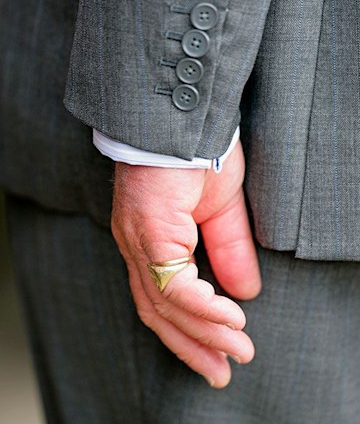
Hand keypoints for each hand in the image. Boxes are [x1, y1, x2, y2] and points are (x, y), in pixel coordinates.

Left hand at [111, 141, 260, 387]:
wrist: (179, 119)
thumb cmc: (195, 156)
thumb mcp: (219, 210)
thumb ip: (227, 251)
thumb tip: (244, 292)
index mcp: (148, 243)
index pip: (160, 300)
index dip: (188, 332)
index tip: (219, 353)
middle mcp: (136, 247)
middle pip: (158, 313)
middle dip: (192, 347)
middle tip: (222, 372)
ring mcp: (138, 241)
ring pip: (165, 306)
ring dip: (203, 334)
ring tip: (235, 354)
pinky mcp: (149, 232)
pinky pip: (174, 284)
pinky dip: (203, 308)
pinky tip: (230, 321)